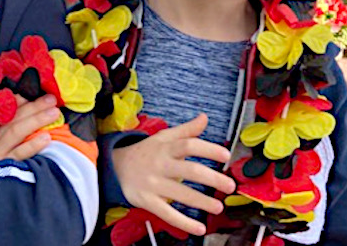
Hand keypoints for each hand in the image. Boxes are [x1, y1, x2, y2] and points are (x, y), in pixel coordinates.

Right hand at [0, 94, 60, 160]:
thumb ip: (5, 133)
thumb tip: (23, 110)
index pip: (2, 114)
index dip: (19, 103)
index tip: (33, 96)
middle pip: (11, 120)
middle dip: (33, 108)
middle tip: (51, 100)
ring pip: (15, 133)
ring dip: (35, 120)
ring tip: (53, 113)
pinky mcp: (2, 171)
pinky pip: (19, 156)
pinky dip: (32, 145)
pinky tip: (46, 138)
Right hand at [112, 114, 235, 235]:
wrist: (116, 167)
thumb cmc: (145, 152)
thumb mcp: (163, 138)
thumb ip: (186, 130)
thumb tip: (204, 118)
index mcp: (166, 148)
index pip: (189, 145)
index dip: (208, 149)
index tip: (226, 156)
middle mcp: (160, 164)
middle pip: (189, 170)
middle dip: (212, 179)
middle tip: (229, 186)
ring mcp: (153, 183)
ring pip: (181, 193)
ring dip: (202, 202)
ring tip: (218, 207)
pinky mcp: (147, 201)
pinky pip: (167, 213)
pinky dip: (184, 223)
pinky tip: (199, 228)